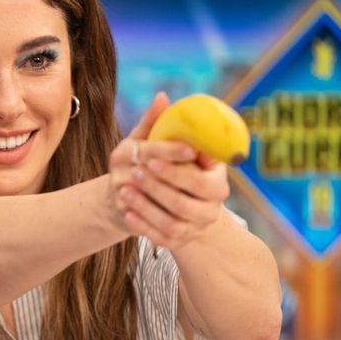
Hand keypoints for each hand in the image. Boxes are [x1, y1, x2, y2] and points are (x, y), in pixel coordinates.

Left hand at [109, 92, 230, 249]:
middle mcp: (211, 207)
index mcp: (216, 181)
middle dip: (158, 188)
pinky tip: (127, 213)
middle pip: (184, 203)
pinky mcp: (179, 241)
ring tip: (125, 191)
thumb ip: (161, 124)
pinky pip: (161, 238)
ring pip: (172, 223)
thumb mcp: (161, 144)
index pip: (200, 180)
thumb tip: (161, 97)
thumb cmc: (166, 164)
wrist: (164, 201)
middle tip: (135, 173)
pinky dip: (143, 226)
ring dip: (147, 208)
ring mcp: (196, 227)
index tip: (151, 158)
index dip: (175, 170)